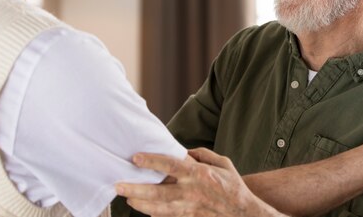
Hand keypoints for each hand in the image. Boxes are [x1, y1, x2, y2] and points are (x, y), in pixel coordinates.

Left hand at [115, 148, 284, 216]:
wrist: (244, 213)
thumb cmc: (233, 185)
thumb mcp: (221, 162)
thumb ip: (201, 155)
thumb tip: (183, 152)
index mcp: (199, 174)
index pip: (171, 166)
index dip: (152, 161)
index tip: (136, 158)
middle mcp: (191, 192)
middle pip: (158, 192)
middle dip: (136, 189)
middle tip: (119, 185)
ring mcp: (189, 208)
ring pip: (159, 209)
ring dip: (140, 204)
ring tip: (126, 198)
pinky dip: (154, 213)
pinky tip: (143, 208)